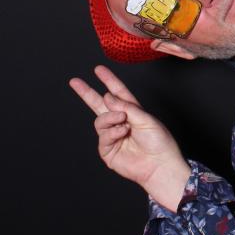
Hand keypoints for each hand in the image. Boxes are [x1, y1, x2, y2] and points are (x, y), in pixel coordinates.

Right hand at [69, 65, 190, 209]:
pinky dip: (112, 132)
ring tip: (123, 121)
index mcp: (132, 111)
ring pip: (100, 120)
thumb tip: (106, 96)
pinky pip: (103, 136)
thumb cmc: (159, 142)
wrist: (159, 165)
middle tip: (75, 82)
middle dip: (87, 93)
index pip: (118, 93)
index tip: (98, 70)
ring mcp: (113, 136)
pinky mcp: (108, 150)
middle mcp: (121, 122)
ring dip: (110, 117)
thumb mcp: (146, 118)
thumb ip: (126, 106)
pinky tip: (123, 133)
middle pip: (100, 104)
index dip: (109, 81)